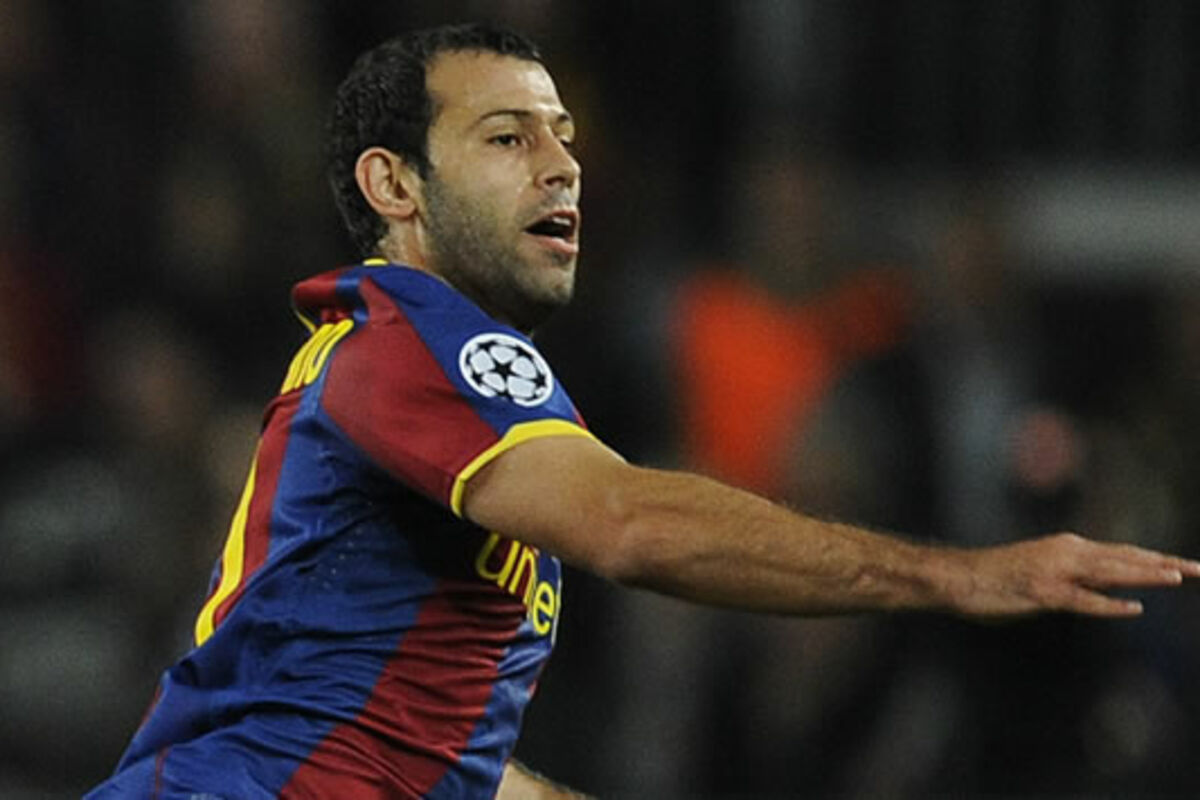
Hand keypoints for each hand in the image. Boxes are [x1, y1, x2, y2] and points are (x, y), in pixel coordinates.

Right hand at [944, 533, 1199, 617]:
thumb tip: (1111, 589)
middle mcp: (1066, 553)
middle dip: (1165, 564)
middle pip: (1125, 558)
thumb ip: (1078, 578)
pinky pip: (1081, 600)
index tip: (1188, 565)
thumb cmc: (996, 579)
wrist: (957, 577)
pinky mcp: (1041, 592)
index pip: (1123, 553)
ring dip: (1145, 575)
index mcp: (1068, 548)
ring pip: (1109, 572)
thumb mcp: (1045, 573)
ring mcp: (1054, 572)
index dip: (1157, 559)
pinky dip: (1109, 604)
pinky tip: (1134, 608)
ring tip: (1179, 577)